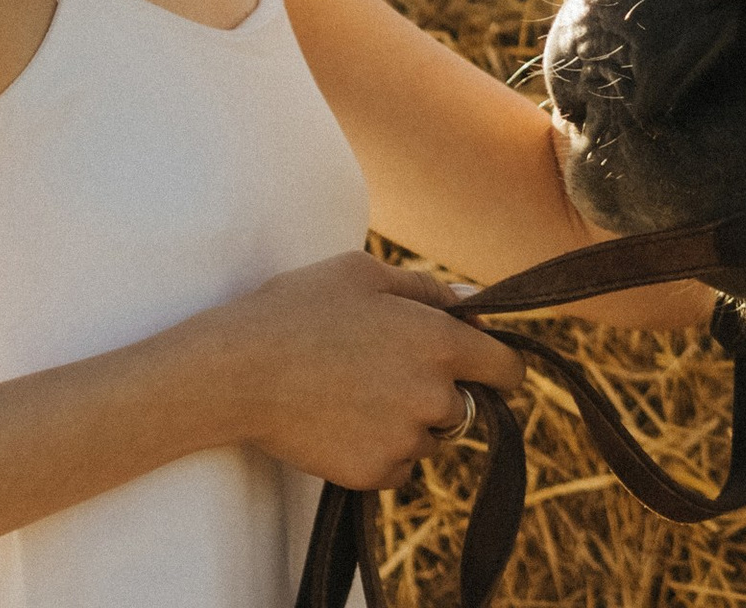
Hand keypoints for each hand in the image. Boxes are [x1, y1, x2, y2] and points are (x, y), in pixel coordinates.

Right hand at [201, 252, 525, 490]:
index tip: (485, 371)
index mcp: (441, 341)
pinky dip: (381, 453)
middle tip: (389, 375)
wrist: (237, 371)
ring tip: (355, 397)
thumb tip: (470, 300)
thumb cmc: (299, 309)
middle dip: (442, 394)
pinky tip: (342, 425)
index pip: (508, 371)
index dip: (499, 369)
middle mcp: (434, 394)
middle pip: (467, 408)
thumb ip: (429, 290)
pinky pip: (398, 468)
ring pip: (430, 439)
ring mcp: (405, 438)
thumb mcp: (365, 273)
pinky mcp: (373, 472)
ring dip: (410, 424)